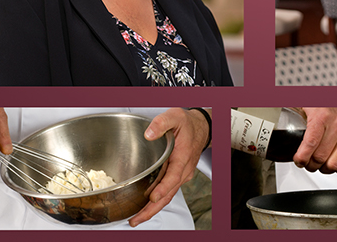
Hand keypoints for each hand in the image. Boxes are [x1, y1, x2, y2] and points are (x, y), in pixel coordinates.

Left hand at [130, 108, 209, 226]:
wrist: (200, 128)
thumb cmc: (187, 124)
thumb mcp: (175, 116)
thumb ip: (161, 123)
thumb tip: (149, 134)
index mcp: (182, 157)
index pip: (173, 176)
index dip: (163, 188)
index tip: (152, 198)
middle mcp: (183, 170)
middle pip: (168, 194)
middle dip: (152, 209)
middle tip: (136, 219)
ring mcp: (180, 175)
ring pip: (167, 196)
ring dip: (152, 209)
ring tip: (136, 219)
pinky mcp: (177, 177)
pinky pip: (167, 192)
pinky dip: (156, 202)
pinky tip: (144, 207)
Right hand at [295, 108, 336, 176]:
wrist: (327, 97)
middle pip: (335, 165)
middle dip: (323, 167)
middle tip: (321, 160)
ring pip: (320, 158)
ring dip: (310, 163)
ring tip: (310, 157)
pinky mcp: (322, 116)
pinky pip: (311, 144)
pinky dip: (302, 155)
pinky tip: (300, 158)